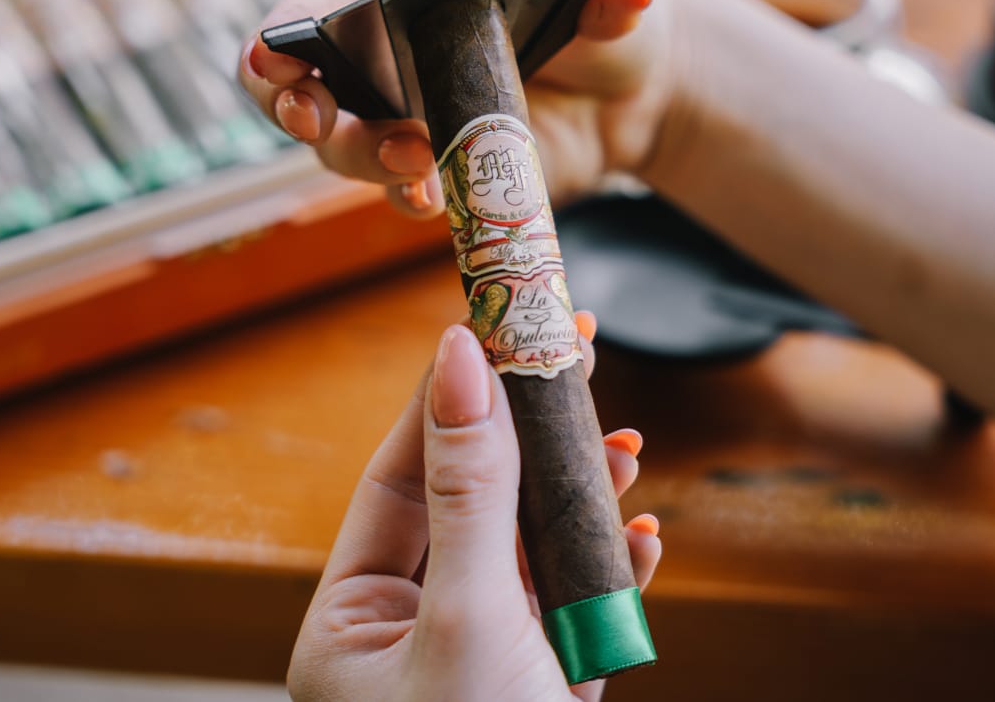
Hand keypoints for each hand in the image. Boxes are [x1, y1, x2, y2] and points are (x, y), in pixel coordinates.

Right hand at [238, 0, 674, 217]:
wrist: (630, 99)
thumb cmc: (602, 24)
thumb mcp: (605, 2)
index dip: (289, 20)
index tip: (275, 50)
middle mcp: (382, 43)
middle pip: (304, 75)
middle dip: (295, 99)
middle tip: (314, 116)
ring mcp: (398, 112)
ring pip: (340, 143)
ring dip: (362, 155)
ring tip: (414, 158)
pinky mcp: (427, 166)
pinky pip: (395, 188)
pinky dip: (403, 196)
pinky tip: (428, 197)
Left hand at [287, 316, 659, 700]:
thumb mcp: (469, 615)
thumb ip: (470, 493)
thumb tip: (464, 363)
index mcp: (354, 624)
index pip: (399, 481)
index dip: (447, 401)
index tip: (491, 328)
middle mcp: (412, 632)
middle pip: (474, 503)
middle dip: (530, 438)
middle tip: (572, 355)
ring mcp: (483, 653)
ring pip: (531, 546)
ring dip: (581, 494)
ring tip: (623, 448)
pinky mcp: (545, 678)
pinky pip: (575, 601)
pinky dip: (610, 563)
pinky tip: (639, 534)